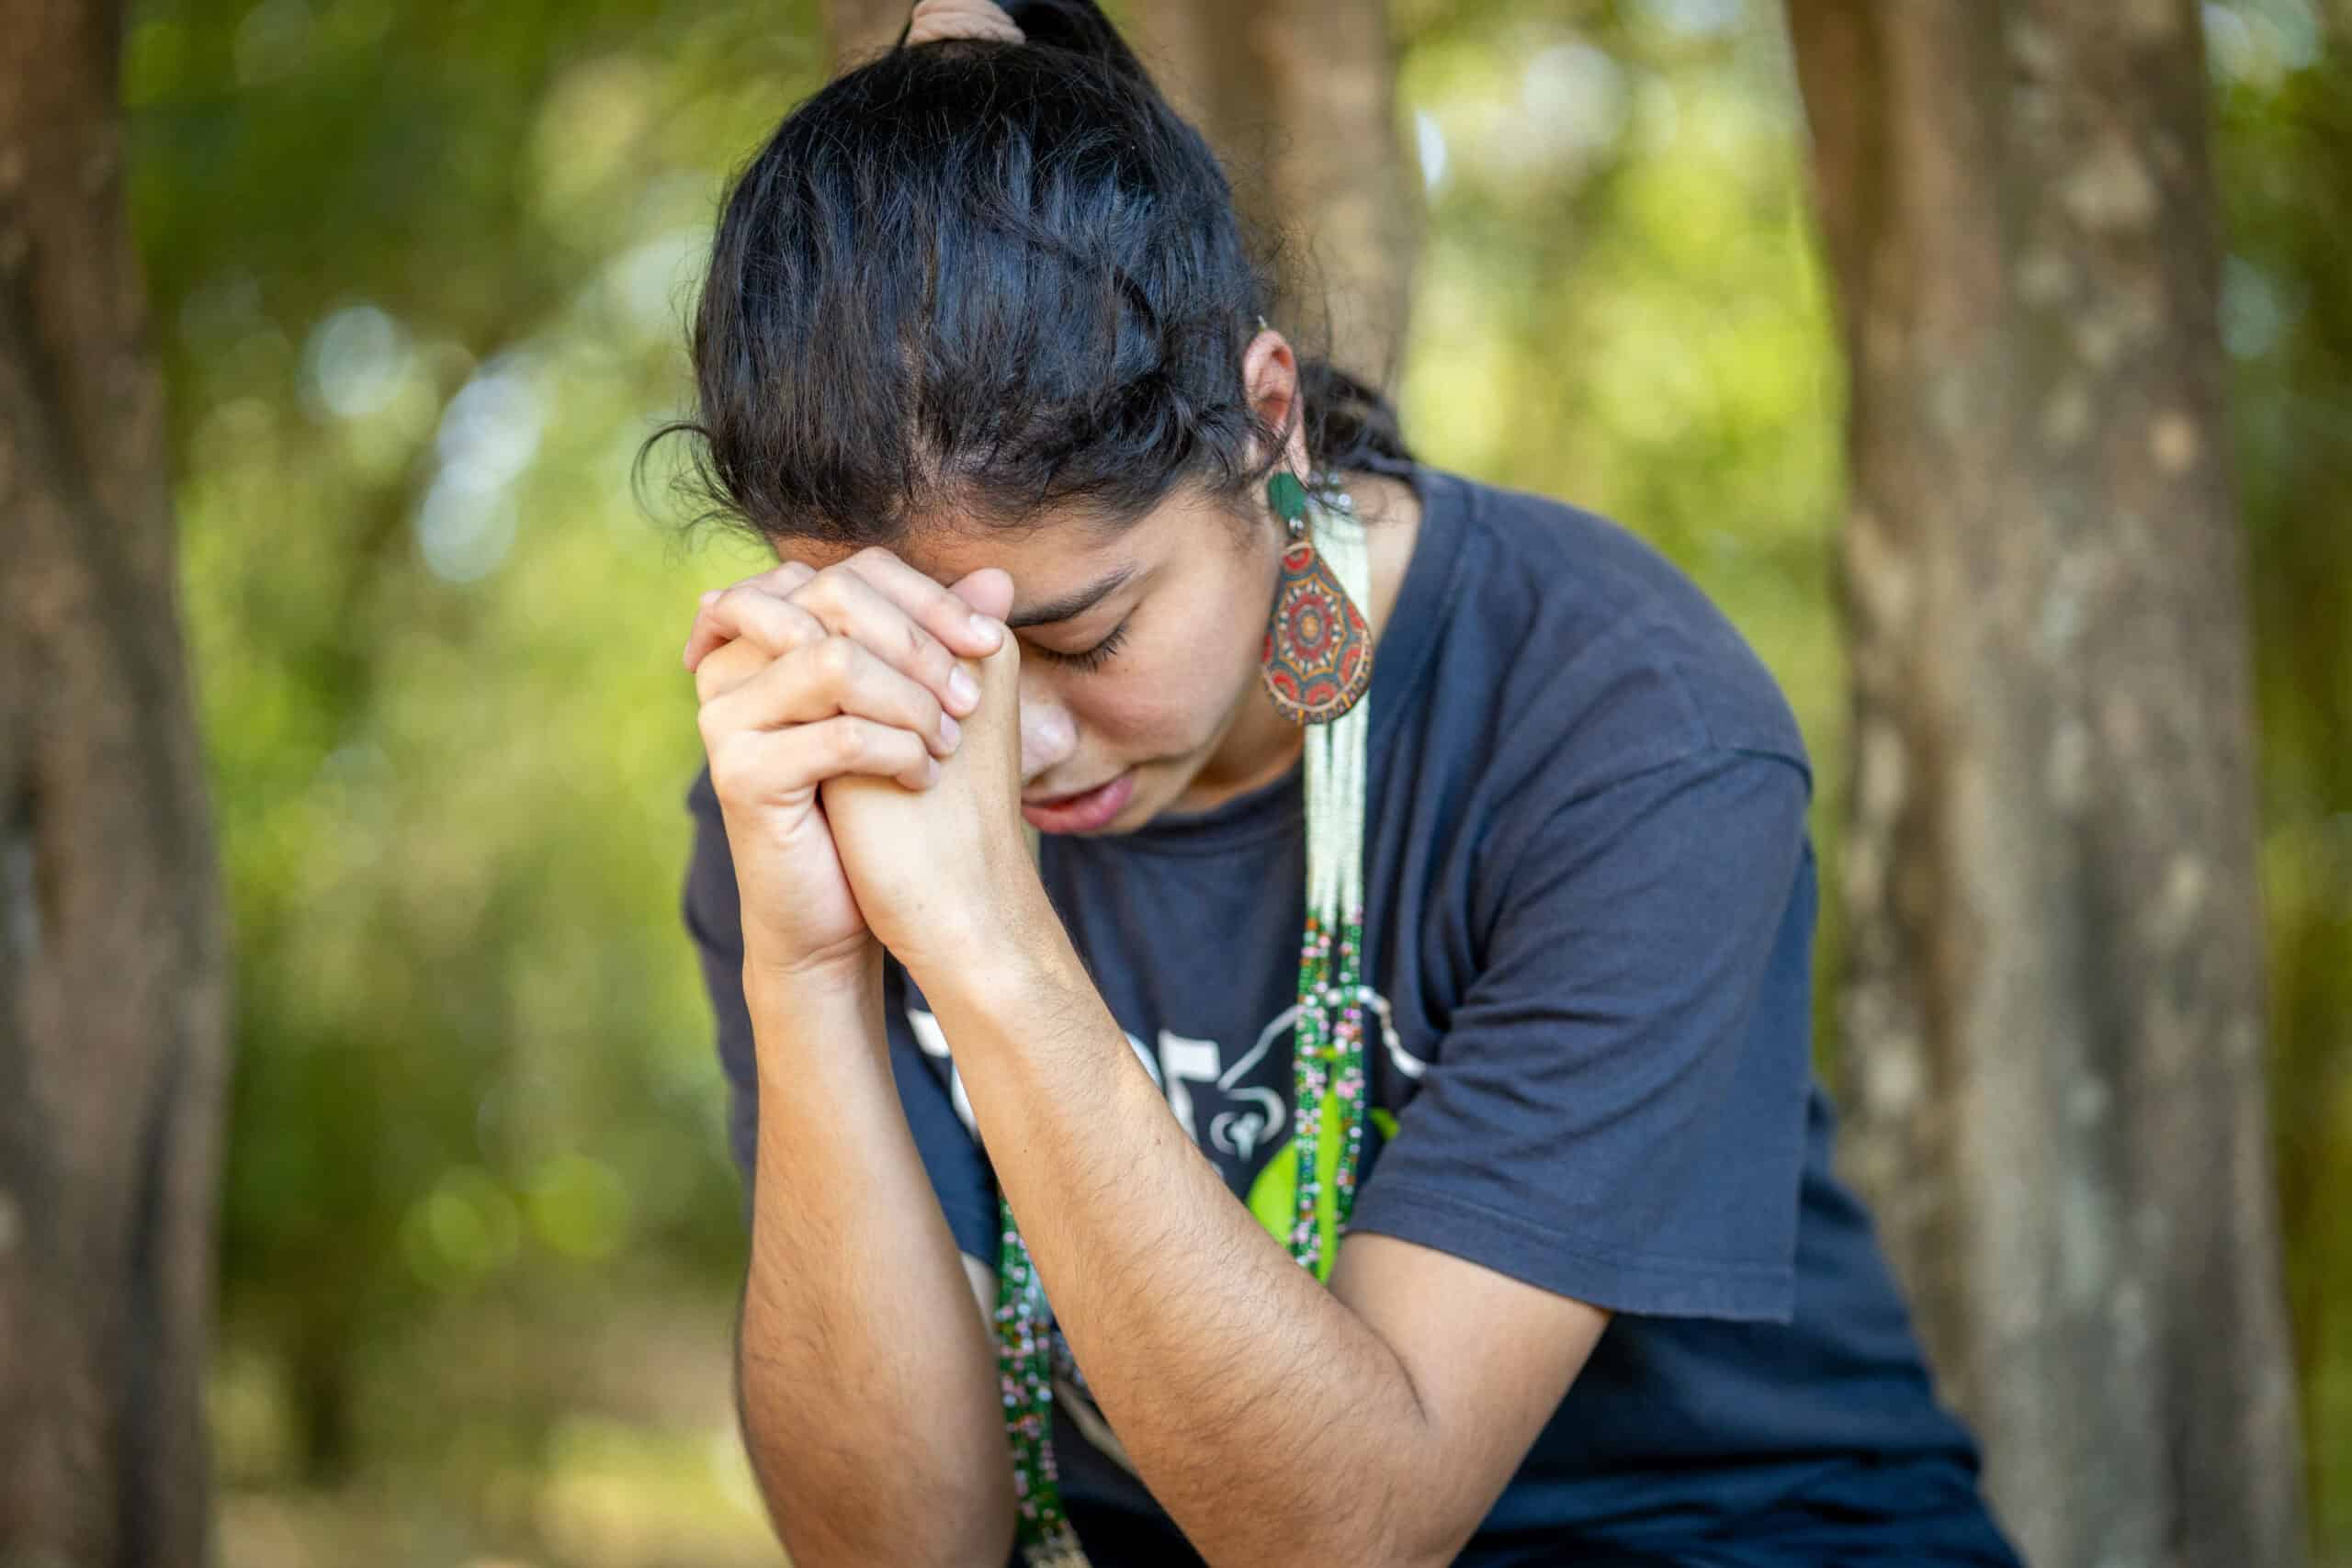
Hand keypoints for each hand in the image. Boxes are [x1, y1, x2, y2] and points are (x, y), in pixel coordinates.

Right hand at [686, 547, 1013, 986]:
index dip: (928, 599)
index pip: (853, 573)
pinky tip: (921, 778)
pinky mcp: (740, 774)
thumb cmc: (873, 802)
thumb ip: (942, 642)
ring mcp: (728, 716)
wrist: (835, 909)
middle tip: (970, 700)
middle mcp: (733, 661)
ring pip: (836, 663)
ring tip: (945, 742)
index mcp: (768, 630)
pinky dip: (897, 752)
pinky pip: (838, 736)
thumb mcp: (913, 709)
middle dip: (921, 646)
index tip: (988, 641)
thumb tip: (999, 579)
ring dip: (912, 702)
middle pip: (837, 599)